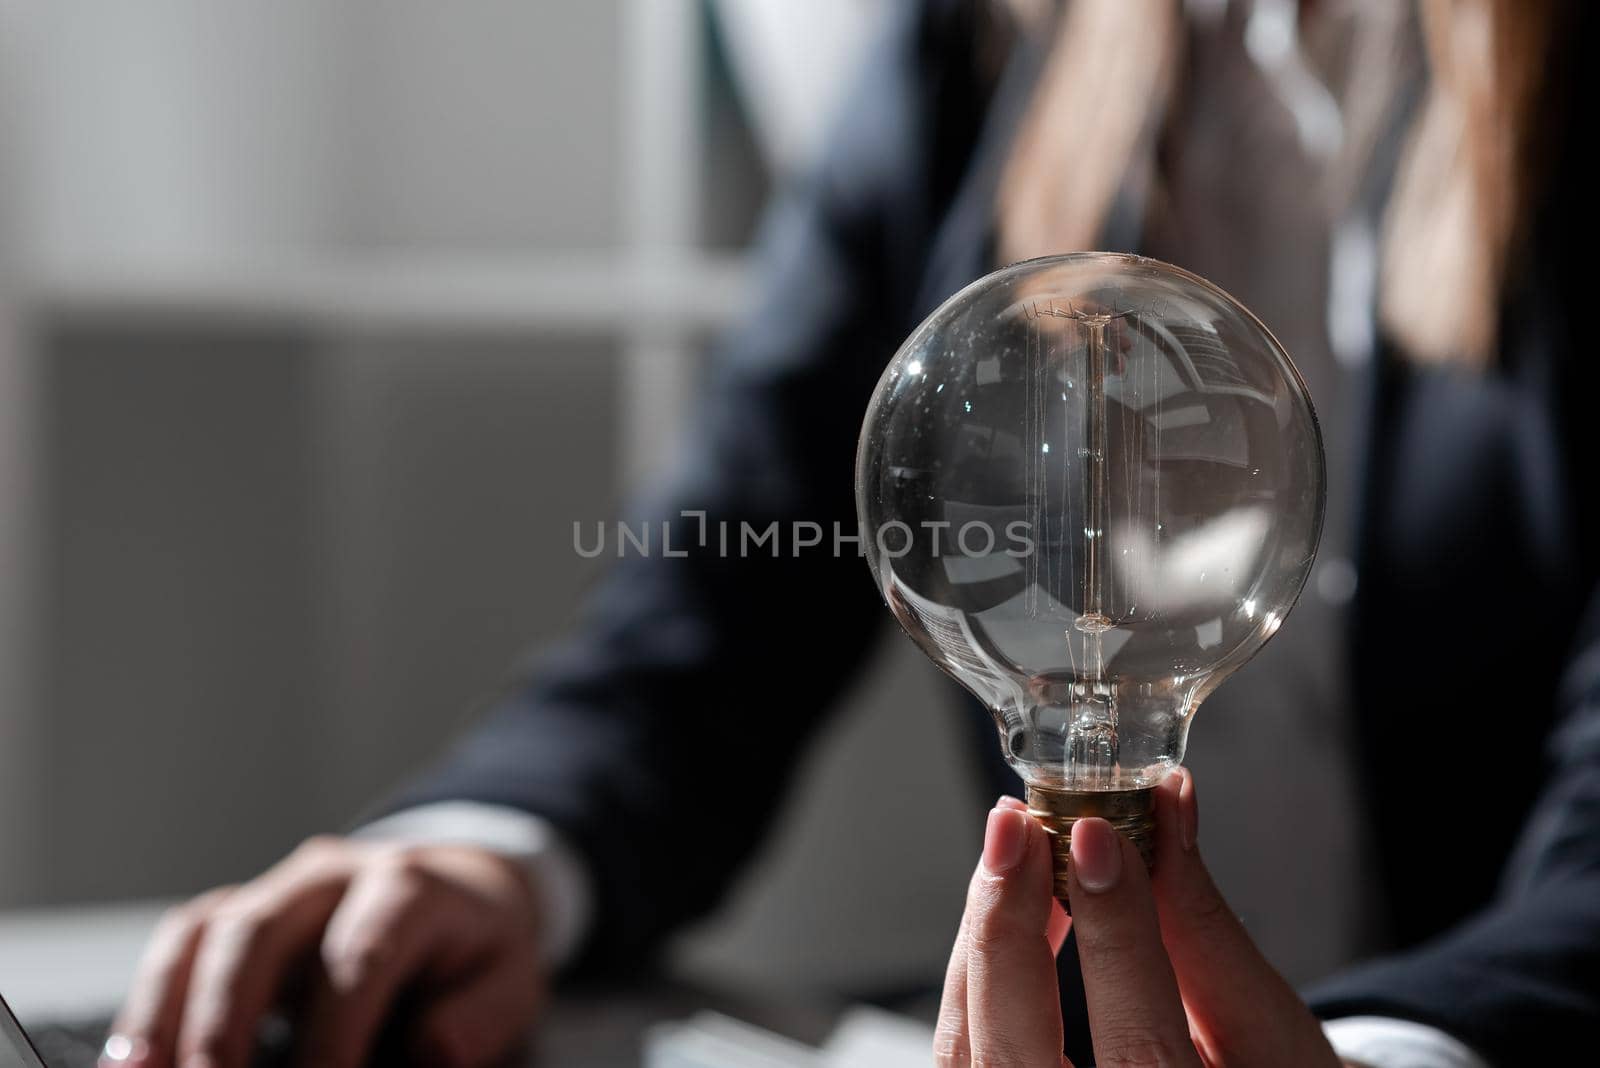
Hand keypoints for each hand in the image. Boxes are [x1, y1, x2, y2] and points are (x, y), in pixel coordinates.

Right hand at [102, 837, 543, 1067]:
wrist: (463, 888)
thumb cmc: (476, 948)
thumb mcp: (508, 978)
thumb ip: (477, 1017)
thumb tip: (434, 1050)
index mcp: (409, 889)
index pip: (357, 959)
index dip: (332, 1036)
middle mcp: (333, 877)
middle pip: (259, 933)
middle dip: (225, 1022)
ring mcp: (279, 890)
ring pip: (207, 931)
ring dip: (169, 1013)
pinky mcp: (242, 912)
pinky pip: (183, 942)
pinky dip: (151, 1001)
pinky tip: (135, 1061)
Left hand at [935, 769, 1343, 1066]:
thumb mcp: (1266, 1029)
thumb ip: (1203, 926)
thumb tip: (1167, 807)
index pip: (1136, 1046)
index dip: (1110, 936)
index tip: (1097, 837)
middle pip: (1015, 1052)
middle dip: (1008, 926)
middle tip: (1019, 827)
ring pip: (968, 1045)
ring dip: (986, 935)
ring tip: (1015, 845)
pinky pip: (965, 1045)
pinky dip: (979, 967)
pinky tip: (1009, 901)